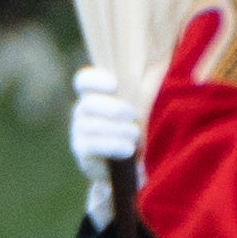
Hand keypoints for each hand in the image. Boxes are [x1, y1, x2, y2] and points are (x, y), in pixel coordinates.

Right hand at [67, 71, 145, 229]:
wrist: (126, 167)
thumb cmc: (134, 131)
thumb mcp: (138, 109)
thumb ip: (140, 92)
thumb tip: (157, 70)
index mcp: (95, 95)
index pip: (84, 81)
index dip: (97, 80)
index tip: (115, 85)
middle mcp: (82, 111)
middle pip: (89, 103)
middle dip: (112, 108)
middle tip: (132, 114)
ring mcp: (79, 131)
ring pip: (92, 125)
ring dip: (117, 129)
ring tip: (135, 134)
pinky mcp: (82, 150)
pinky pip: (92, 145)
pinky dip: (113, 145)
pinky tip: (129, 149)